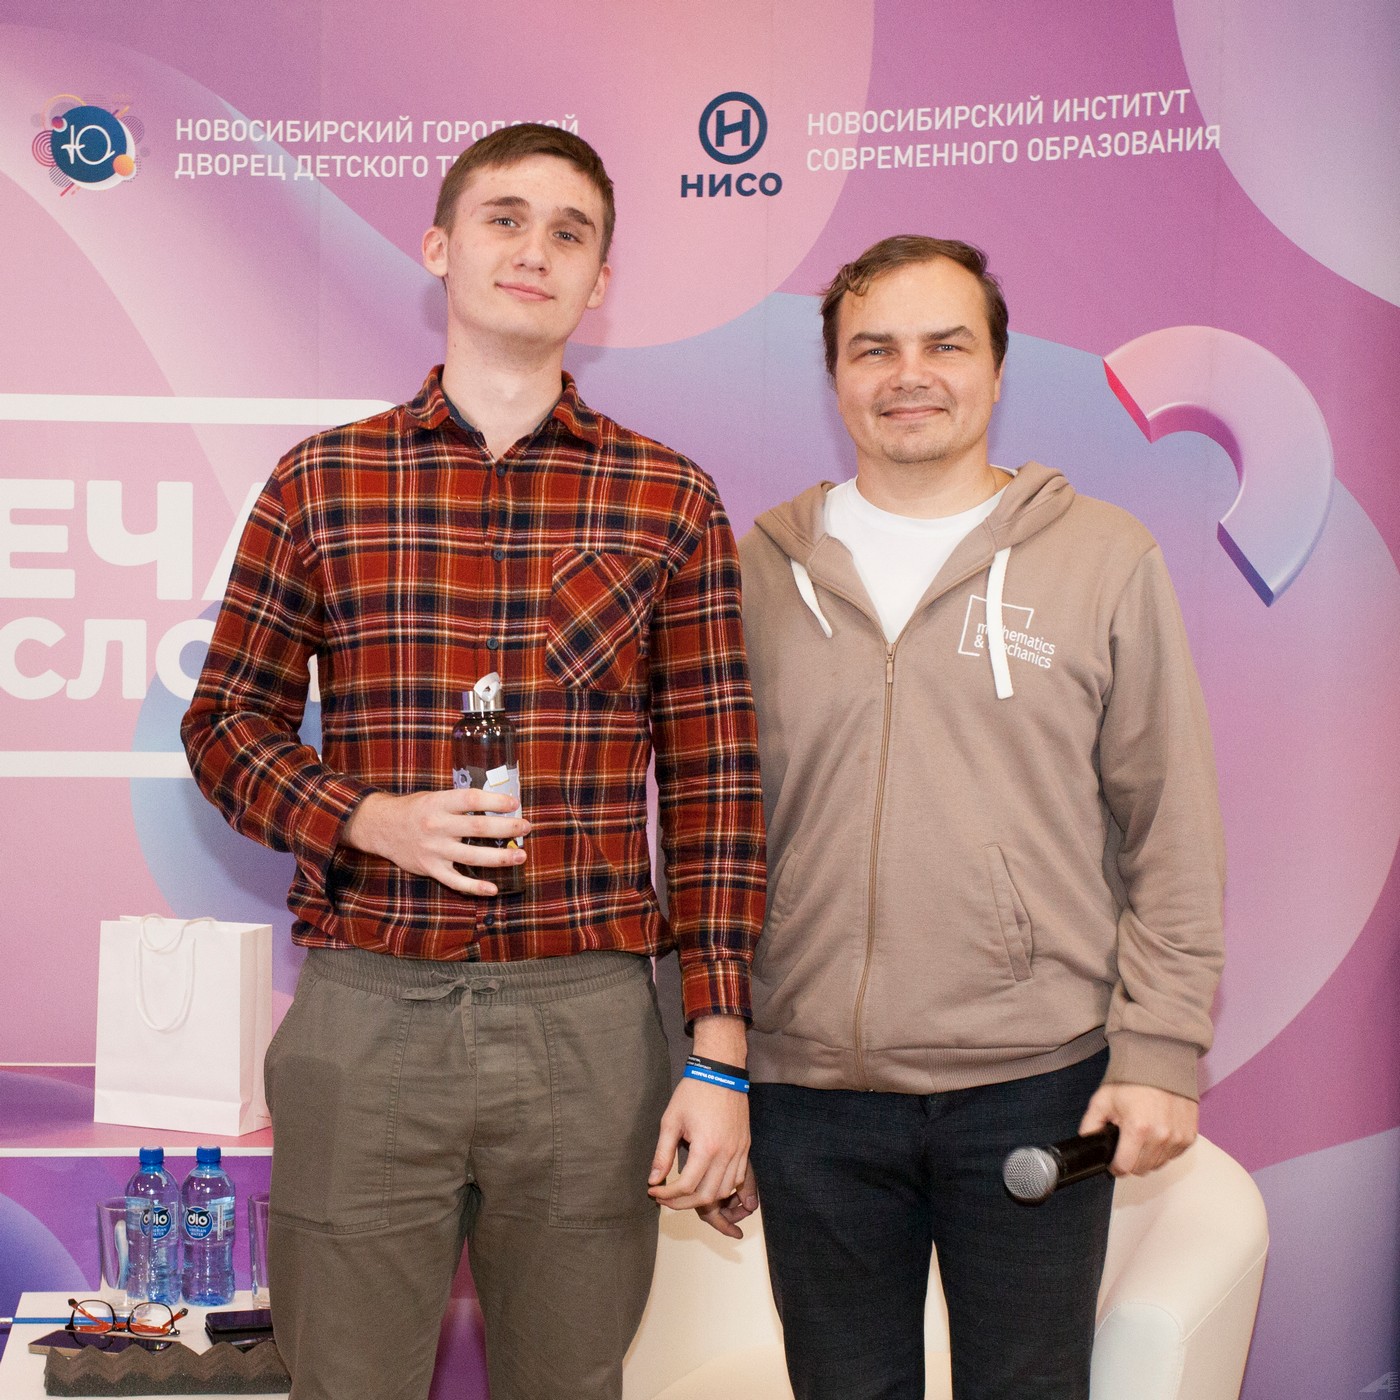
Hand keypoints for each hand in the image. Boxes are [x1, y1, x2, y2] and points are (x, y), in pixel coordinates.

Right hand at [343, 788, 528, 895]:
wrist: (381, 827)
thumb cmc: (415, 809)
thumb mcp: (434, 797)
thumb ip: (459, 802)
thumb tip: (497, 804)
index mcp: (438, 803)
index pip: (471, 800)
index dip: (495, 801)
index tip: (515, 803)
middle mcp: (437, 826)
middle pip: (478, 827)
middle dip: (507, 828)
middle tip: (526, 827)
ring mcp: (434, 850)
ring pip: (472, 856)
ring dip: (500, 857)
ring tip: (520, 856)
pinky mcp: (431, 869)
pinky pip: (456, 881)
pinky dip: (475, 886)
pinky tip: (494, 889)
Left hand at [647, 1015, 751, 1235]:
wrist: (721, 1072)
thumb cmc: (694, 1092)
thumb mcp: (671, 1121)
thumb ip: (662, 1153)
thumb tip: (653, 1180)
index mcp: (706, 1147)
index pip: (687, 1186)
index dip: (667, 1194)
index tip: (654, 1191)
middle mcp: (726, 1153)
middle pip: (707, 1196)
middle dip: (682, 1203)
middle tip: (665, 1199)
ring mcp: (739, 1151)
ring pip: (724, 1191)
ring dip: (703, 1199)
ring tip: (683, 1194)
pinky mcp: (745, 1147)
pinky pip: (737, 1178)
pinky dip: (722, 1188)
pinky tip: (706, 1183)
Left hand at [1079, 1082, 1197, 1176]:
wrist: (1161, 1064)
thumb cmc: (1132, 1080)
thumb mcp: (1102, 1100)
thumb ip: (1090, 1126)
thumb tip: (1087, 1144)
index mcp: (1138, 1129)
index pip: (1125, 1167)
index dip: (1115, 1166)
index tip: (1114, 1161)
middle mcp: (1161, 1136)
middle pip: (1142, 1169)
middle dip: (1131, 1160)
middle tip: (1126, 1143)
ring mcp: (1178, 1138)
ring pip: (1158, 1164)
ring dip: (1148, 1156)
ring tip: (1141, 1135)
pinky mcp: (1189, 1137)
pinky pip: (1173, 1156)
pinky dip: (1163, 1150)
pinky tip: (1156, 1133)